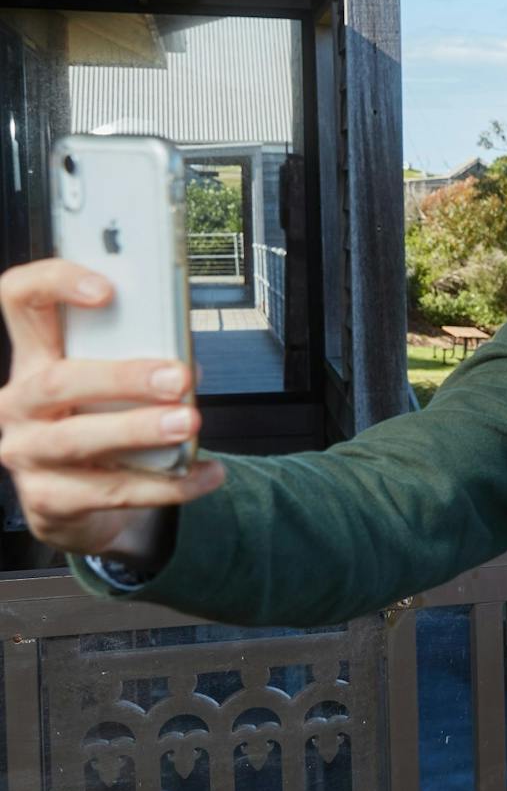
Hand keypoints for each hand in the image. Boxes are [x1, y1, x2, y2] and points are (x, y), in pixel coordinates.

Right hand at [0, 259, 223, 559]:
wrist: (77, 506)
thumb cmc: (96, 427)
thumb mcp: (108, 390)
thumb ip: (139, 366)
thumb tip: (189, 363)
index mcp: (34, 359)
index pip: (20, 300)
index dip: (54, 284)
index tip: (107, 289)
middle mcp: (18, 403)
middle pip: (56, 379)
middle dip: (122, 377)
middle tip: (179, 378)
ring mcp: (26, 453)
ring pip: (77, 439)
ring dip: (139, 429)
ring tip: (189, 423)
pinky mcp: (48, 499)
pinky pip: (112, 490)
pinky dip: (167, 484)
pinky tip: (205, 473)